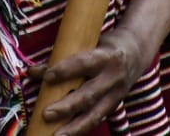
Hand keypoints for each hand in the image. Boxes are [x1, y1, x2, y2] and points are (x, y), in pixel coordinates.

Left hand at [29, 26, 150, 135]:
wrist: (137, 52)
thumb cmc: (105, 46)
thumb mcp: (89, 44)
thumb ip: (63, 57)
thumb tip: (33, 71)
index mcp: (107, 56)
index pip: (84, 63)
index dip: (66, 70)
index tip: (47, 76)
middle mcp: (113, 77)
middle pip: (89, 95)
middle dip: (67, 106)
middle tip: (46, 113)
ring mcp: (116, 94)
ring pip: (94, 114)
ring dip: (74, 126)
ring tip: (56, 135)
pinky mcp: (114, 105)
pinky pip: (97, 119)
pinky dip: (81, 128)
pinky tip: (67, 135)